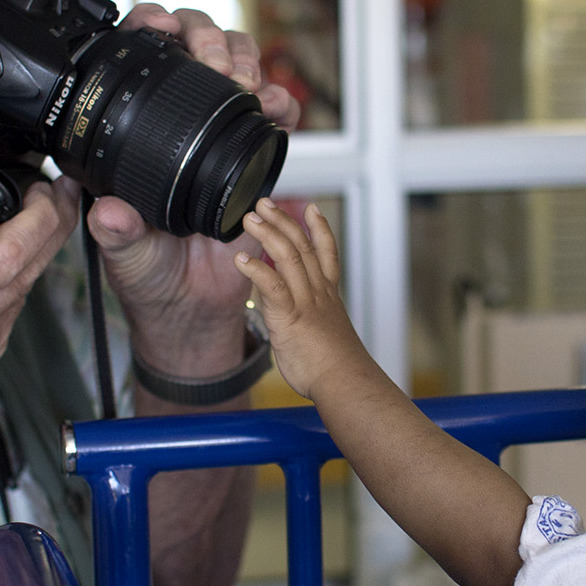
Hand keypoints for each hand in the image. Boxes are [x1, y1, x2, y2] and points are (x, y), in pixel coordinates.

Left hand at [92, 5, 301, 375]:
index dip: (148, 26)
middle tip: (216, 60)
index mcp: (130, 133)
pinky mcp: (253, 152)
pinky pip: (273, 112)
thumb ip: (119, 235)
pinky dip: (280, 102)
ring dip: (246, 58)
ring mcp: (216, 132)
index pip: (137, 57)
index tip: (159, 25)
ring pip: (237, 64)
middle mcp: (175, 122)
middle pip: (193, 43)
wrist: (195, 309)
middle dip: (208, 36)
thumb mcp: (127, 256)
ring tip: (248, 81)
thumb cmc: (151, 278)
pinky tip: (279, 110)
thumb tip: (112, 212)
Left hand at [234, 200, 372, 401]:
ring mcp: (305, 303)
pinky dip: (256, 269)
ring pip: (288, 257)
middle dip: (283, 221)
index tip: (311, 210)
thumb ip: (313, 323)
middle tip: (265, 203)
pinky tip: (239, 259)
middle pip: (302, 247)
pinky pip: (273, 286)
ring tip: (250, 218)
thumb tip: (301, 325)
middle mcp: (318, 294)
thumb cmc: (336, 369)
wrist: (346, 383)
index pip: (326, 254)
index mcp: (328, 297)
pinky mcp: (289, 317)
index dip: (319, 229)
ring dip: (268, 234)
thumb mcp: (327, 338)